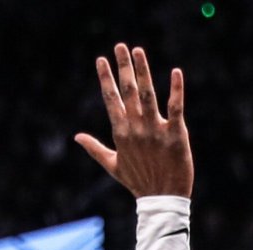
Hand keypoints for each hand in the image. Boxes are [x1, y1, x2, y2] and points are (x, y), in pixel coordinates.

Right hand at [76, 45, 192, 199]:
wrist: (163, 201)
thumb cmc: (139, 183)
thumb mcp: (113, 165)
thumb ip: (95, 148)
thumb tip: (76, 137)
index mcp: (121, 132)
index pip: (111, 99)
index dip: (106, 78)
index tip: (101, 59)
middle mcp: (136, 128)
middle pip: (128, 91)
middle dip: (123, 67)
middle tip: (121, 46)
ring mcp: (156, 131)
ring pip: (148, 95)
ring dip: (143, 71)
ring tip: (138, 51)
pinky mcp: (176, 136)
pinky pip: (176, 108)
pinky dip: (176, 90)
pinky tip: (176, 72)